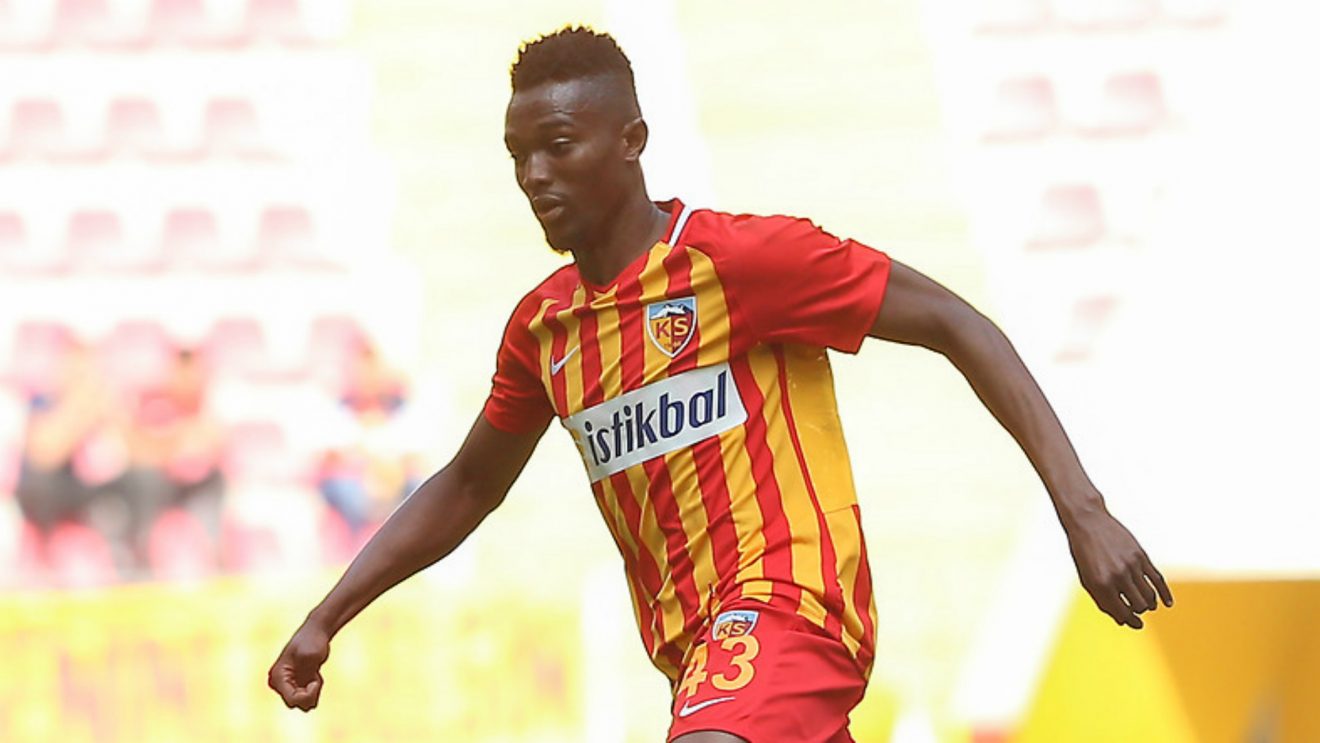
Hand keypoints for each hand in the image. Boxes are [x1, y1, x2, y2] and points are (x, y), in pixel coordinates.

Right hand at [268, 621, 330, 710]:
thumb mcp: (311, 656)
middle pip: (296, 703)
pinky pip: (307, 697)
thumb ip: (306, 676)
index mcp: (277, 676)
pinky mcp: (296, 684)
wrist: (317, 631)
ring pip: (303, 703)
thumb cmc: (313, 641)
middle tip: (315, 678)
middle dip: (310, 694)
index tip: (316, 681)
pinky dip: (314, 688)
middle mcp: (279, 683)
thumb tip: (307, 696)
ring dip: (313, 691)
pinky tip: (314, 675)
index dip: (308, 695)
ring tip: (314, 674)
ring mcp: (287, 684)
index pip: (292, 700)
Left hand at [1064, 507, 1173, 628]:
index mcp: (1100, 584)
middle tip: (1138, 610)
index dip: (1130, 621)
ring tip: (1148, 605)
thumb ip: (1103, 600)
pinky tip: (1168, 603)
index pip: (1122, 612)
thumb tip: (1122, 621)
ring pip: (1149, 595)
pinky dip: (1165, 594)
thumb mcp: (1087, 578)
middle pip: (1139, 605)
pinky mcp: (1141, 556)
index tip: (1136, 624)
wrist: (1088, 522)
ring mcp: (1131, 566)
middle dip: (1139, 611)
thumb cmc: (1085, 553)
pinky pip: (1157, 579)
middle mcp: (1117, 576)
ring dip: (1150, 604)